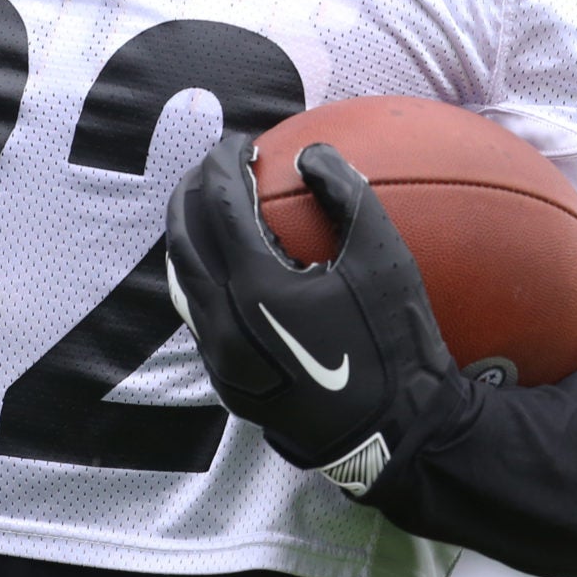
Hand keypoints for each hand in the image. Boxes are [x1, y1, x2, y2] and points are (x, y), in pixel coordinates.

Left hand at [164, 132, 463, 495]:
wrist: (394, 433)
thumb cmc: (396, 344)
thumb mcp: (386, 260)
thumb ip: (346, 194)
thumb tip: (311, 153)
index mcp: (256, 289)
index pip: (219, 205)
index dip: (225, 163)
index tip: (244, 143)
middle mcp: (223, 324)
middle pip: (183, 237)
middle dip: (194, 189)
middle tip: (219, 164)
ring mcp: (219, 358)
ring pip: (180, 278)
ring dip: (190, 232)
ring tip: (213, 204)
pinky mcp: (225, 382)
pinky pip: (195, 314)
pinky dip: (201, 274)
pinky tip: (226, 262)